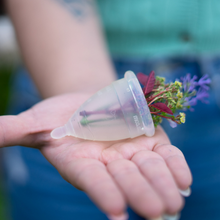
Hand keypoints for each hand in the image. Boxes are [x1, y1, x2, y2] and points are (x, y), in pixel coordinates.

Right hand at [0, 93, 191, 218]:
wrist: (88, 103)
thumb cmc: (60, 116)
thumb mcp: (36, 121)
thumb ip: (13, 131)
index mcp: (82, 163)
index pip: (93, 181)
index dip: (103, 192)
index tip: (116, 211)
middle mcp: (109, 164)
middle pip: (126, 179)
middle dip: (141, 193)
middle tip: (158, 212)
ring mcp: (132, 154)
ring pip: (149, 170)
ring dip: (163, 184)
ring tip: (175, 203)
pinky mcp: (150, 142)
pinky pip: (165, 156)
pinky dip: (175, 166)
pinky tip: (184, 179)